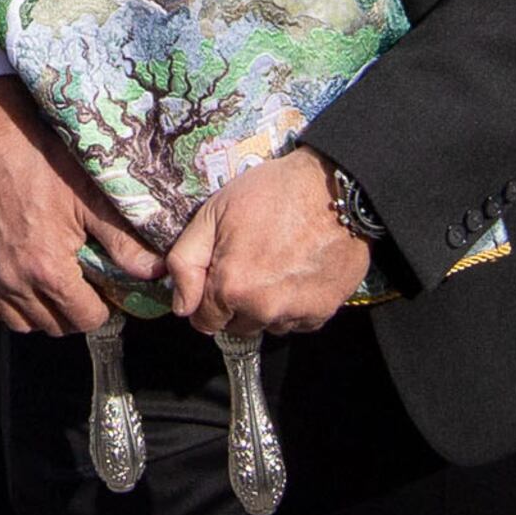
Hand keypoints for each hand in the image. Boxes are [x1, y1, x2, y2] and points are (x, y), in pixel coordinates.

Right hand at [0, 76, 163, 334]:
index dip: (102, 310)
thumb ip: (123, 242)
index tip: (106, 294)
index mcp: (48, 269)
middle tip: (85, 290)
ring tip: (56, 290)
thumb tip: (156, 271)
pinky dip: (4, 306)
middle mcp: (15, 281)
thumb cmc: (43, 162)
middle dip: (75, 314)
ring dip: (41, 315)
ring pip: (19, 322)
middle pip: (53, 326)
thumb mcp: (90, 199)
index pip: (84, 319)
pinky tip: (20, 286)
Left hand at [161, 147, 369, 339]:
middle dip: (236, 304)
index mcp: (231, 287)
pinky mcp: (322, 311)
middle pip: (236, 327)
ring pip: (267, 325)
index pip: (204, 321)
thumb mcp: (213, 212)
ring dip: (265, 306)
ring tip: (276, 265)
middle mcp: (263, 309)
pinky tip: (297, 272)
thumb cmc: (274, 192)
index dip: (206, 299)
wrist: (334, 187)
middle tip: (250, 264)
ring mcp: (295, 313)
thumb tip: (181, 304)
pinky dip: (293, 305)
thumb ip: (185, 261)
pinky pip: (296, 322)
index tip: (219, 276)